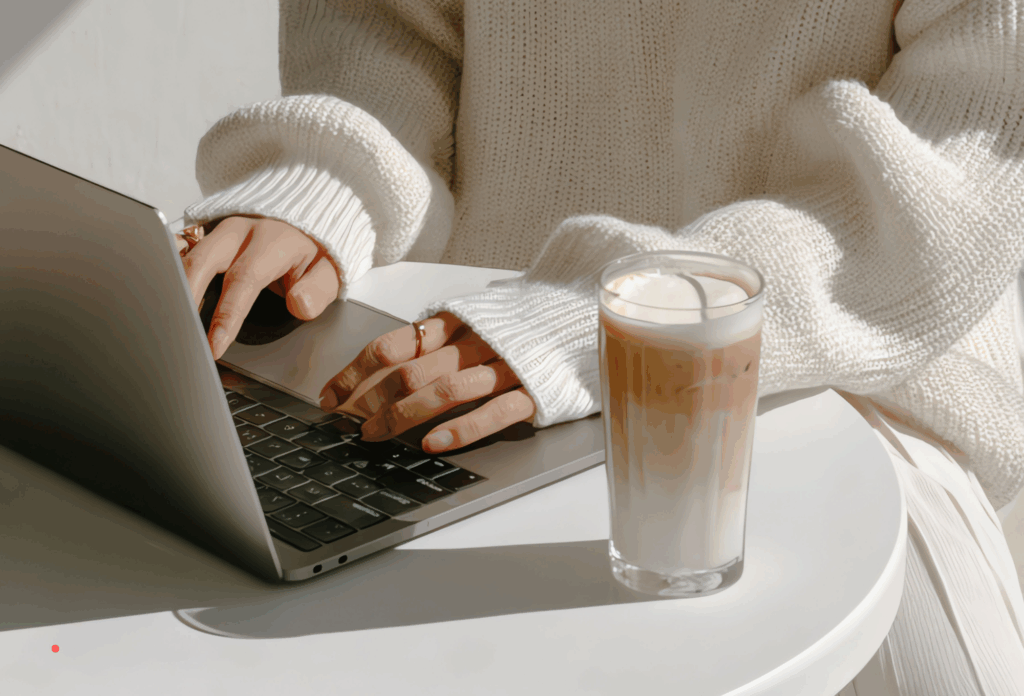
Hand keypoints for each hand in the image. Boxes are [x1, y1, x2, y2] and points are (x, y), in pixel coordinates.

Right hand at [180, 216, 339, 358]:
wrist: (305, 222)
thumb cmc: (313, 253)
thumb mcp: (329, 272)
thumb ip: (317, 290)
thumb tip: (299, 305)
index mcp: (272, 240)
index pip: (244, 279)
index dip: (227, 315)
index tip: (214, 346)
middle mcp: (240, 230)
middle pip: (201, 261)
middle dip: (185, 299)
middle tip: (179, 335)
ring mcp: (218, 230)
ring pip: (183, 255)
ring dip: (172, 288)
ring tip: (167, 324)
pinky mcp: (205, 235)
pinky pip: (179, 252)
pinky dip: (168, 274)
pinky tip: (161, 300)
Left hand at [319, 312, 536, 453]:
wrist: (584, 312)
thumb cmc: (521, 321)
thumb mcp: (473, 316)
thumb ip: (437, 336)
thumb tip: (384, 365)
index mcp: (457, 320)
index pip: (393, 344)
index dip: (357, 371)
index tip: (332, 397)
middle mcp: (476, 341)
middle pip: (412, 371)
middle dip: (372, 401)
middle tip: (351, 425)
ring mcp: (506, 366)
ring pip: (446, 391)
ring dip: (403, 416)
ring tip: (376, 436)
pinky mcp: (535, 392)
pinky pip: (494, 413)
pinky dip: (461, 429)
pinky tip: (433, 444)